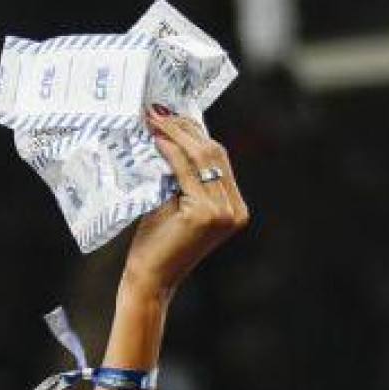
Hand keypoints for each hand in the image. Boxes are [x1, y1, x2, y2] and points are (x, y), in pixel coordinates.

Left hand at [119, 108, 248, 298]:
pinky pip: (186, 172)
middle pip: (214, 153)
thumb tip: (174, 131)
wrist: (152, 278)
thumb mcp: (178, 202)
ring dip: (176, 135)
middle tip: (157, 111)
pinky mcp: (205, 214)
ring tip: (152, 120)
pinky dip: (171, 152)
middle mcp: (236, 211)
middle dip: (185, 128)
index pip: (220, 158)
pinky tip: (156, 140)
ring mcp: (223, 213)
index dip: (195, 132)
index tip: (170, 114)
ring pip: (203, 158)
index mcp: (236, 208)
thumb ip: (185, 176)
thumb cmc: (160, 242)